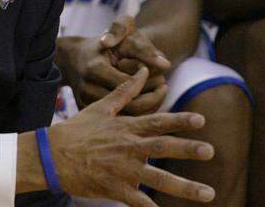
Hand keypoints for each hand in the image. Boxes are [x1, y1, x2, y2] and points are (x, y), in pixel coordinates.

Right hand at [50, 67, 215, 204]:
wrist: (53, 155)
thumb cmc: (78, 129)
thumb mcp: (102, 107)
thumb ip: (126, 91)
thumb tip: (143, 72)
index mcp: (127, 128)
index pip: (158, 122)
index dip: (180, 121)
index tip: (201, 120)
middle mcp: (129, 148)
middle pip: (163, 148)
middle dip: (188, 149)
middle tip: (210, 151)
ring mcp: (123, 170)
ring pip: (158, 179)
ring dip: (184, 187)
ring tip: (208, 193)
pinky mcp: (115, 189)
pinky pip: (138, 202)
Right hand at [59, 17, 169, 114]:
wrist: (76, 56)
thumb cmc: (107, 42)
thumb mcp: (124, 33)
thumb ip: (143, 47)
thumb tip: (165, 65)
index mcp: (94, 68)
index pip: (129, 85)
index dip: (147, 80)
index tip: (156, 70)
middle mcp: (87, 89)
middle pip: (129, 106)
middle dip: (152, 97)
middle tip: (164, 85)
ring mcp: (85, 104)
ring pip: (127, 117)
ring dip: (147, 107)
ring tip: (157, 92)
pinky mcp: (88, 114)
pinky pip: (118, 120)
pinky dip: (136, 113)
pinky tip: (144, 99)